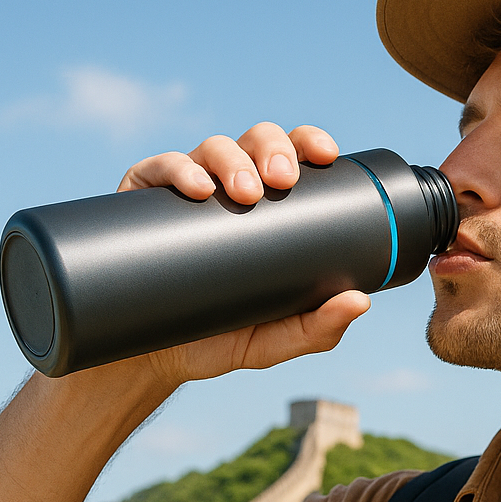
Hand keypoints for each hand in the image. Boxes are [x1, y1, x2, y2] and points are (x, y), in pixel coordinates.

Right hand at [110, 123, 368, 387]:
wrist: (149, 359)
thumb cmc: (217, 340)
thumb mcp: (272, 341)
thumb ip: (317, 328)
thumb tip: (360, 302)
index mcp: (266, 206)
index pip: (292, 157)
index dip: (308, 142)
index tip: (325, 155)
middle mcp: (225, 188)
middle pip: (255, 142)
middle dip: (273, 149)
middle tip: (282, 180)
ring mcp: (182, 190)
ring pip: (211, 148)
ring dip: (231, 160)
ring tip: (243, 192)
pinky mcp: (139, 200)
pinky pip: (157, 169)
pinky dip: (178, 170)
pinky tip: (196, 188)